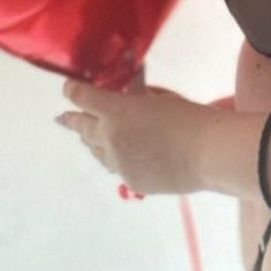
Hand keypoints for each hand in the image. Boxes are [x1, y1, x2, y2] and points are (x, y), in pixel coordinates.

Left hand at [55, 65, 209, 195]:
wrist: (208, 154)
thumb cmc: (189, 117)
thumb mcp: (161, 98)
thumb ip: (139, 97)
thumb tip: (131, 96)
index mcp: (115, 111)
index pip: (82, 97)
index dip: (73, 91)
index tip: (68, 89)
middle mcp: (109, 137)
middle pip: (81, 127)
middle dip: (71, 120)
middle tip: (62, 118)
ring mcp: (118, 162)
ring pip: (95, 151)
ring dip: (92, 141)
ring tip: (89, 138)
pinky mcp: (131, 181)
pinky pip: (117, 167)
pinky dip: (116, 158)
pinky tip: (122, 157)